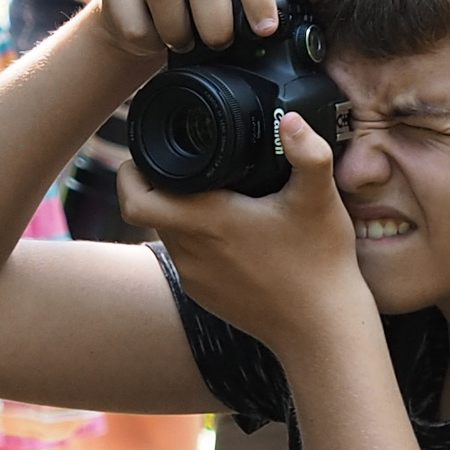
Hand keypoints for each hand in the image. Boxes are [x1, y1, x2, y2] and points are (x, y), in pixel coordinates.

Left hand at [115, 107, 368, 351]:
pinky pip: (186, 259)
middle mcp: (191, 251)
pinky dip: (194, 240)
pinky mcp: (206, 296)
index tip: (143, 155)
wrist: (320, 331)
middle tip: (179, 164)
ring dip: (176, 213)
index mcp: (206, 220)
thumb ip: (308, 153)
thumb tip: (290, 118)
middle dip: (154, 186)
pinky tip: (224, 231)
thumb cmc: (319, 263)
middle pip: (148, 212)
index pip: (134, 198)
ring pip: (167, 235)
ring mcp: (195, 277)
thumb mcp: (319, 199)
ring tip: (206, 191)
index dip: (128, 174)